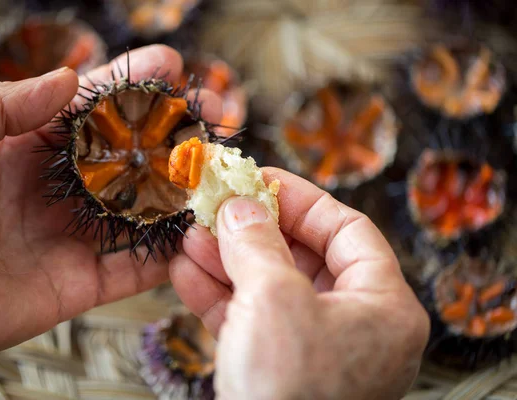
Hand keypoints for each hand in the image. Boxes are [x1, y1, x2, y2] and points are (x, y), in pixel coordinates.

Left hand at [0, 45, 221, 374]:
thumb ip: (5, 103)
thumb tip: (67, 79)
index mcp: (19, 149)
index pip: (88, 112)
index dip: (128, 87)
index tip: (167, 65)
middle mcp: (52, 191)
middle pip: (124, 158)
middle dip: (167, 133)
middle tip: (206, 112)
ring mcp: (69, 237)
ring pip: (138, 210)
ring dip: (177, 189)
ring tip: (214, 164)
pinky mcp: (78, 283)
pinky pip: (133, 268)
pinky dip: (167, 253)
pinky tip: (198, 229)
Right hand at [169, 168, 429, 399]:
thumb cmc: (292, 396)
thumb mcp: (275, 299)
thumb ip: (257, 243)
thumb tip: (241, 206)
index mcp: (381, 306)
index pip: (347, 230)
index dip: (303, 199)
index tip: (263, 179)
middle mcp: (353, 326)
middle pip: (302, 256)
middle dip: (253, 229)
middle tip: (217, 205)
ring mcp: (312, 348)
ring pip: (268, 286)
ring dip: (226, 259)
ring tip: (190, 235)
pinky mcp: (276, 368)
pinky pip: (249, 318)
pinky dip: (217, 294)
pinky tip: (185, 270)